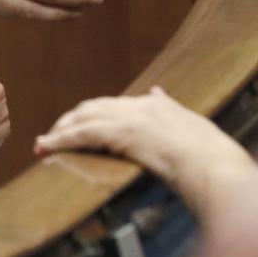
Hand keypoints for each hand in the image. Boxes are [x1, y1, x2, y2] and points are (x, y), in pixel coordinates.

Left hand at [34, 86, 257, 219]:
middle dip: (72, 120)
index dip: (94, 116)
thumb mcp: (192, 127)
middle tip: (55, 134)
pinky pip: (81, 133)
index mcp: (156, 105)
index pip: (114, 106)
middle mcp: (139, 105)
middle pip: (94, 108)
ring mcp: (129, 117)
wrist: (213, 164)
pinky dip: (61, 139)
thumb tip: (159, 92)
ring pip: (83, 118)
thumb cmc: (210, 157)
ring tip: (45, 142)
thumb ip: (172, 110)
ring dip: (61, 131)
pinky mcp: (120, 132)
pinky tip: (47, 147)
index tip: (81, 125)